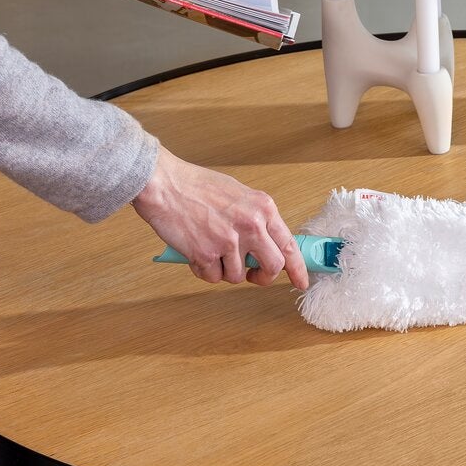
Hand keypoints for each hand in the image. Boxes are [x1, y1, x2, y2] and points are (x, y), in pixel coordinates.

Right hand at [132, 146, 310, 289]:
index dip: (297, 267)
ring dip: (224, 269)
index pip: (288, 244)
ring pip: (238, 276)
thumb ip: (254, 218)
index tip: (300, 281)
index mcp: (263, 208)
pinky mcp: (207, 255)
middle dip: (262, 277)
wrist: (165, 185)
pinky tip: (195, 250)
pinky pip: (212, 277)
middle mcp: (251, 225)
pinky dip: (204, 270)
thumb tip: (264, 245)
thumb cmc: (196, 186)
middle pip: (272, 267)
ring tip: (210, 248)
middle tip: (252, 275)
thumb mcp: (238, 195)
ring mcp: (229, 241)